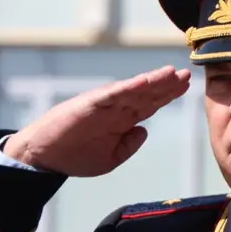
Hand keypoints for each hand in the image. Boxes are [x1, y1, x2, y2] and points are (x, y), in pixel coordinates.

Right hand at [1, 67, 191, 176]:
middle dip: (166, 85)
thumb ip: (128, 145)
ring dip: (152, 82)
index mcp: (121, 120)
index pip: (149, 104)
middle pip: (146, 94)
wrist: (45, 157)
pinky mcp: (90, 104)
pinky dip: (129, 87)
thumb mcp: (110, 158)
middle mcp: (115, 109)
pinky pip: (113, 94)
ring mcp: (103, 104)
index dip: (167, 95)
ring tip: (171, 73)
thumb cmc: (74, 156)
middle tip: (185, 74)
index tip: (185, 86)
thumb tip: (144, 131)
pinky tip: (145, 81)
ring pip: (133, 90)